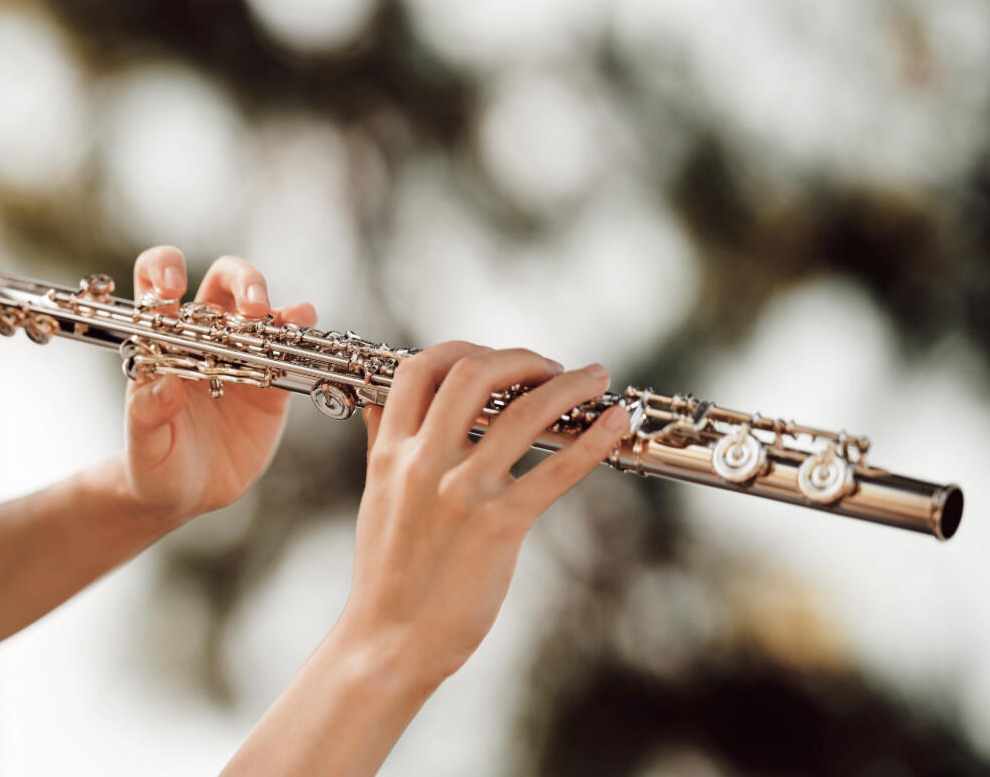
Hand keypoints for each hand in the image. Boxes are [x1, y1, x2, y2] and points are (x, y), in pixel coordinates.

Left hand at [118, 248, 316, 520]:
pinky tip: (305, 328)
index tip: (174, 286)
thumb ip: (148, 415)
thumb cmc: (156, 464)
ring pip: (259, 305)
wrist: (189, 494)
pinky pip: (289, 345)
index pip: (154, 279)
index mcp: (161, 339)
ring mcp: (240, 353)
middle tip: (251, 308)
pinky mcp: (271, 379)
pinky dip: (300, 328)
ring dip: (273, 303)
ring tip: (280, 320)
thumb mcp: (146, 446)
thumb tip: (163, 384)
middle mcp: (203, 336)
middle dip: (240, 281)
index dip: (163, 268)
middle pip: (223, 280)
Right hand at [333, 343, 628, 685]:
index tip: (494, 358)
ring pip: (523, 412)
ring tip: (595, 379)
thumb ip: (382, 445)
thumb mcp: (375, 499)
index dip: (462, 349)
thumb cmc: (386, 577)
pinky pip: (556, 470)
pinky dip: (594, 440)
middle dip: (519, 359)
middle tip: (550, 367)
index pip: (418, 369)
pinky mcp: (498, 525)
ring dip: (568, 385)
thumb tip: (379, 406)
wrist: (389, 640)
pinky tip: (615, 424)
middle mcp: (423, 462)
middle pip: (472, 373)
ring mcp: (461, 491)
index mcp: (391, 452)